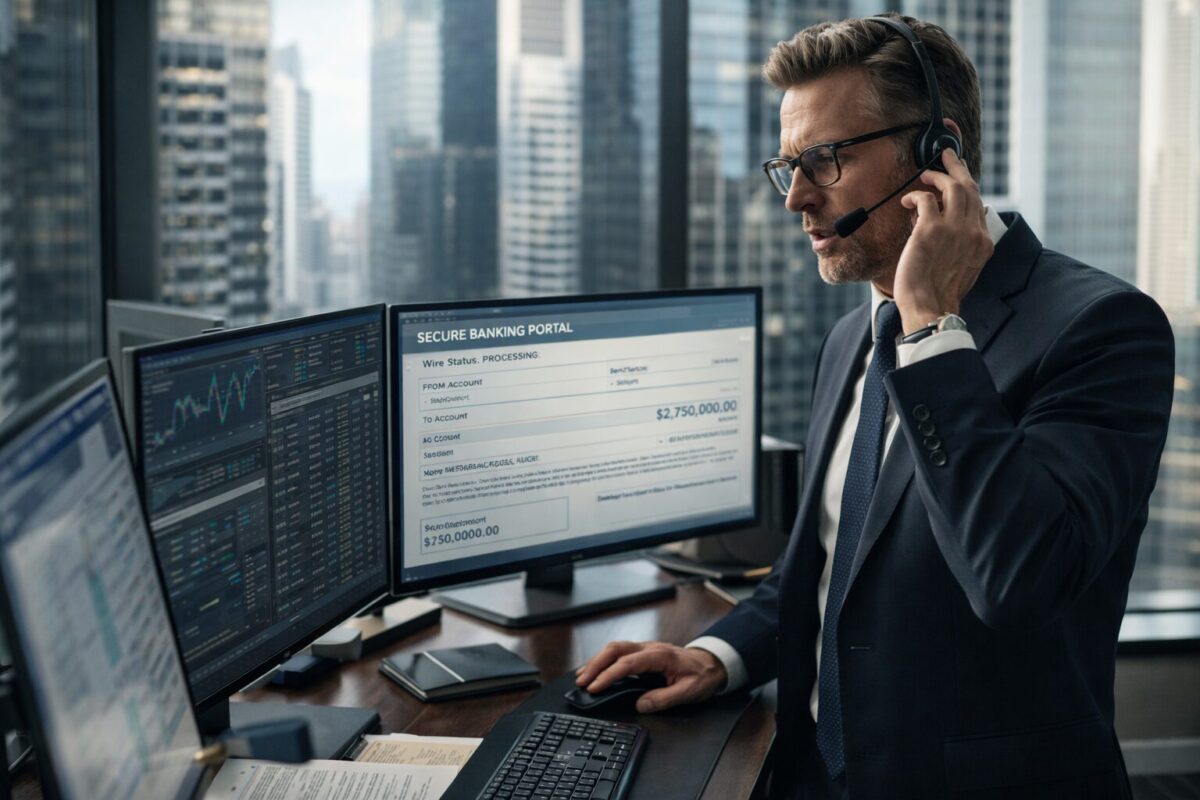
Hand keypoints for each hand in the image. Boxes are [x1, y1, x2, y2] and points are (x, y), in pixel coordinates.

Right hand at [574, 640, 726, 713]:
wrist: (712, 663)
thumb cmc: (701, 676)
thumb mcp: (689, 692)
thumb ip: (665, 699)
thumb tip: (641, 704)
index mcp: (660, 656)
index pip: (628, 663)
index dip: (609, 675)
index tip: (595, 687)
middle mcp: (650, 647)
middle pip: (616, 649)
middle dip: (595, 664)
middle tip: (581, 681)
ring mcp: (645, 648)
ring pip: (615, 648)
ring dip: (597, 661)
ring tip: (582, 676)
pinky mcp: (643, 652)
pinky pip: (619, 652)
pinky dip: (604, 660)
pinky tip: (595, 670)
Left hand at [893, 147, 993, 333]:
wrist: (930, 307)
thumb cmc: (940, 293)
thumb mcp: (966, 268)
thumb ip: (967, 244)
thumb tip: (965, 222)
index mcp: (983, 242)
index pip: (979, 204)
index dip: (967, 187)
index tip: (958, 177)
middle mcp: (973, 232)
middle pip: (970, 189)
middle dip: (957, 168)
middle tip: (947, 155)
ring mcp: (954, 229)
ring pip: (953, 187)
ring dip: (938, 176)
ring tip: (926, 175)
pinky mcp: (931, 229)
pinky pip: (925, 199)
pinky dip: (915, 195)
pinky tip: (907, 201)